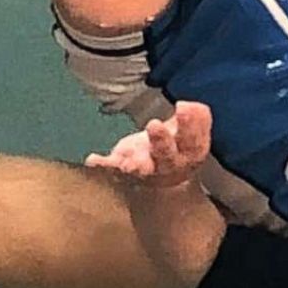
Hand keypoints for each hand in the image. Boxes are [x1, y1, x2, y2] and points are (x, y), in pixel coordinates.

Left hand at [85, 101, 211, 188]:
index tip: (183, 106)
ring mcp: (144, 168)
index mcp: (188, 153)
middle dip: (161, 140)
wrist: (161, 182)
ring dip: (134, 164)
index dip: (190, 124)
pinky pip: (111, 168)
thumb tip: (192, 105)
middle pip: (166, 154)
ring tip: (128, 163)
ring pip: (140, 168)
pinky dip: (102, 165)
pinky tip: (93, 160)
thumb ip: (195, 119)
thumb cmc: (176, 147)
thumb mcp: (189, 132)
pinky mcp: (121, 167)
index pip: (192, 140)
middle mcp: (167, 164)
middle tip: (154, 125)